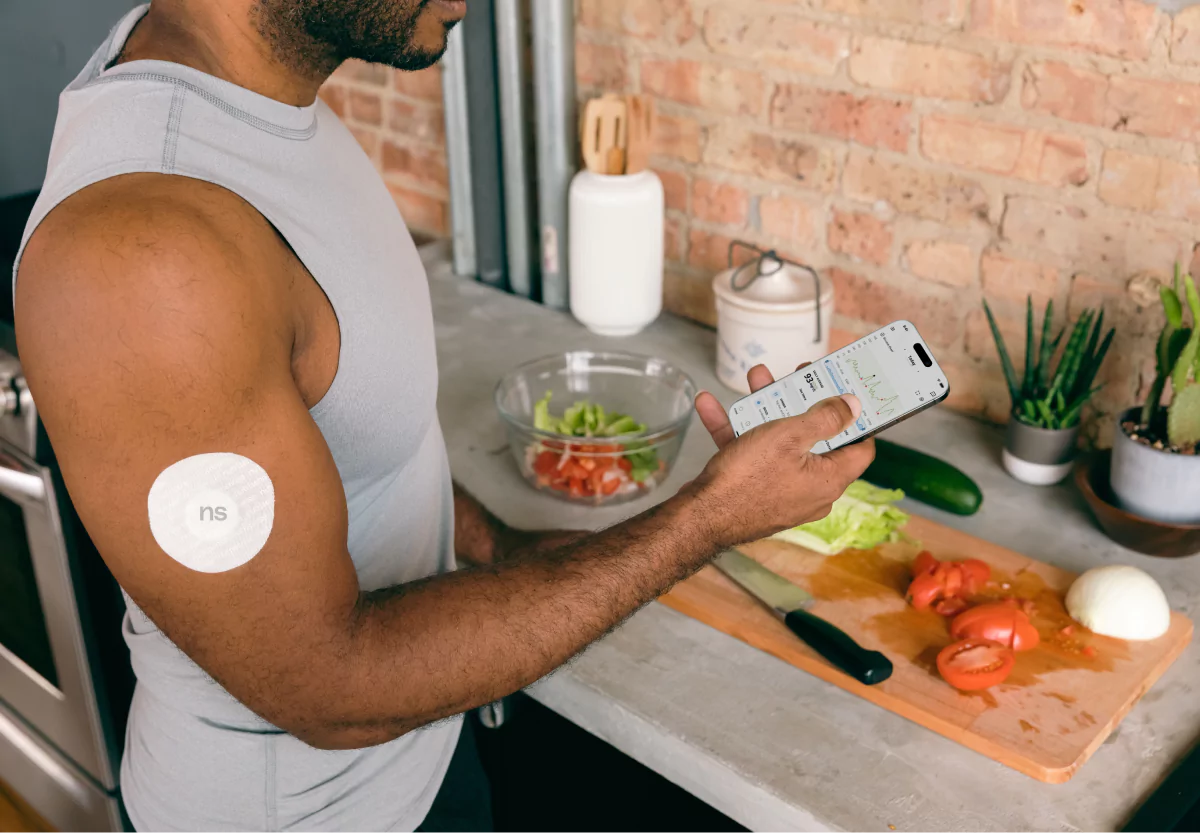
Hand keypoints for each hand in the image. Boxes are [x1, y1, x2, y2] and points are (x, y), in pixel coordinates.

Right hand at [686, 363, 874, 548]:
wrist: (701, 517)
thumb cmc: (749, 478)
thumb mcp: (789, 436)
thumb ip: (826, 418)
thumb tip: (854, 406)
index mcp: (829, 479)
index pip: (860, 448)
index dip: (858, 419)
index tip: (847, 394)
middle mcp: (811, 490)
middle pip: (816, 439)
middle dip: (801, 403)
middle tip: (796, 377)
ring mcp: (782, 491)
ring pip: (780, 443)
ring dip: (765, 410)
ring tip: (756, 380)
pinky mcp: (755, 492)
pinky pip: (751, 457)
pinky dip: (736, 432)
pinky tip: (711, 406)